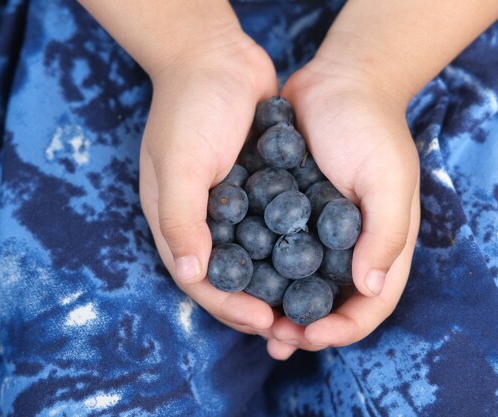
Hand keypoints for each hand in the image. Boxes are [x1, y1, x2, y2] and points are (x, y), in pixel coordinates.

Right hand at [139, 28, 289, 351]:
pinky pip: (276, 226)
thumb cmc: (189, 109)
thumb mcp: (178, 163)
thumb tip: (191, 274)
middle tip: (295, 326)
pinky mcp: (259, 188)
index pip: (202, 281)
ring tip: (311, 305)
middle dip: (260, 304)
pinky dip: (291, 246)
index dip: (231, 306)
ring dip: (280, 284)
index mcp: (177, 222)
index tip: (265, 320)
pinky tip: (320, 261)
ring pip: (258, 258)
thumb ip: (181, 218)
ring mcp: (233, 205)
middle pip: (233, 277)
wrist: (216, 57)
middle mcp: (205, 220)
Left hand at [271, 52, 420, 353]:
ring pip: (299, 286)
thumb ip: (386, 233)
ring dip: (279, 310)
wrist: (338, 82)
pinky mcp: (290, 214)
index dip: (343, 328)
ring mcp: (318, 232)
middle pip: (332, 305)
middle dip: (306, 329)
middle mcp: (350, 247)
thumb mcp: (389, 178)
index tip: (310, 333)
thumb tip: (369, 288)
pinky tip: (237, 281)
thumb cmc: (371, 128)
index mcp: (382, 245)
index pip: (370, 304)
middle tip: (276, 340)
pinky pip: (274, 252)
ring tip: (253, 324)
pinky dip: (260, 272)